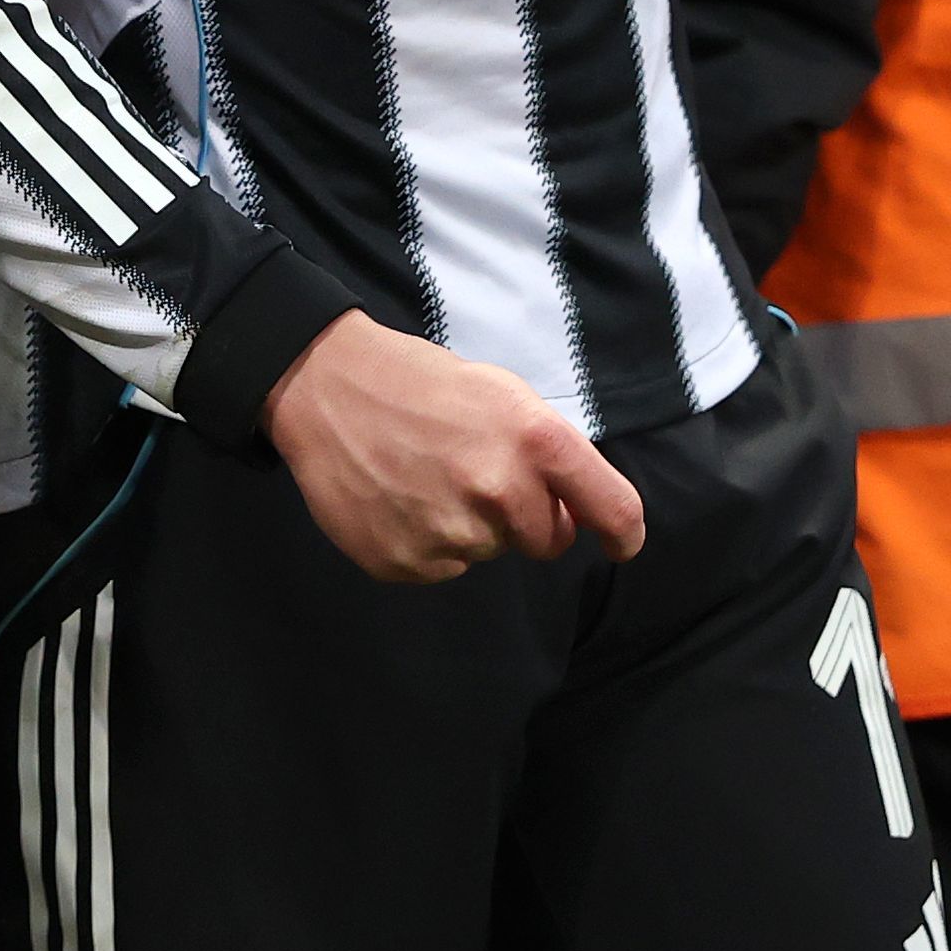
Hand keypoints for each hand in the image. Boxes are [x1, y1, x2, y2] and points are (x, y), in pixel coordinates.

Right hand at [259, 314, 645, 580]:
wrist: (327, 387)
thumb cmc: (423, 384)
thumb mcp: (503, 394)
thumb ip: (550, 451)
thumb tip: (580, 509)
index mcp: (535, 440)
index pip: (613, 509)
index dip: (623, 534)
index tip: (619, 545)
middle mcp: (500, 490)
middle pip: (547, 541)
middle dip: (527, 517)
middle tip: (480, 474)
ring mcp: (451, 532)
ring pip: (490, 551)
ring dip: (471, 524)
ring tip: (428, 474)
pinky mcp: (408, 561)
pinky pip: (443, 566)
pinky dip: (428, 539)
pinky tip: (401, 496)